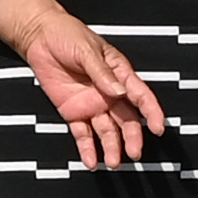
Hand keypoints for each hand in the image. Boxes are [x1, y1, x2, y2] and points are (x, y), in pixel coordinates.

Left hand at [15, 3, 168, 168]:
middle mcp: (108, 93)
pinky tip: (92, 161)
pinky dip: (87, 148)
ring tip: (113, 162)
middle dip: (132, 137)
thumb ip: (102, 73)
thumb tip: (119, 91)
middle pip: (126, 119)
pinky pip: (83, 134)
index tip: (157, 126)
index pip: (140, 95)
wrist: (40, 37)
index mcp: (119, 73)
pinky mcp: (73, 112)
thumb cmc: (68, 35)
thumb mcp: (87, 51)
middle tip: (135, 152)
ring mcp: (92, 104)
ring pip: (107, 131)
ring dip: (112, 147)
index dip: (151, 111)